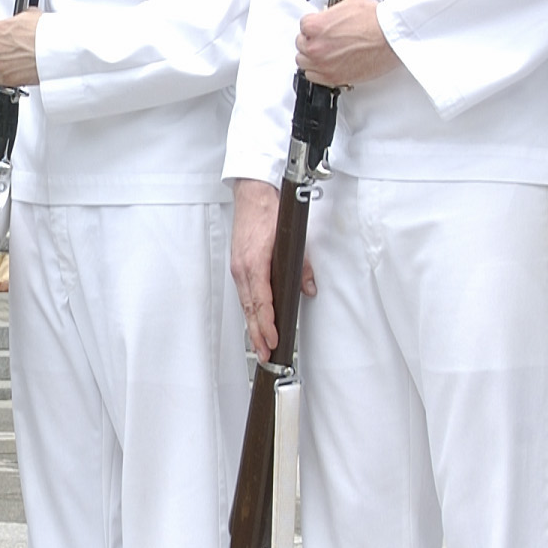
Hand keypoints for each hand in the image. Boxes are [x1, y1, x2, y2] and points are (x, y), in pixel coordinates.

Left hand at [0, 10, 43, 89]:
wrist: (55, 49)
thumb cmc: (46, 33)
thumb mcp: (32, 15)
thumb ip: (20, 19)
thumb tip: (22, 20)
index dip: (9, 36)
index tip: (16, 39)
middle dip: (8, 50)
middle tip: (22, 51)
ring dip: (9, 63)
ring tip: (25, 62)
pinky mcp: (4, 77)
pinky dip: (8, 77)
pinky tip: (19, 72)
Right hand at [230, 176, 313, 356]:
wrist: (252, 193)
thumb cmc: (268, 211)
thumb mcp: (292, 238)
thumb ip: (302, 266)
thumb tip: (308, 287)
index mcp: (254, 263)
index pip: (261, 301)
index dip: (267, 323)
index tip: (274, 339)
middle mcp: (242, 269)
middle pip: (250, 309)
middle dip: (258, 334)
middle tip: (266, 354)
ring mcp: (238, 269)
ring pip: (246, 304)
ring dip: (253, 326)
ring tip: (261, 345)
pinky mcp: (239, 266)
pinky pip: (244, 295)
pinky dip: (250, 311)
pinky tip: (256, 321)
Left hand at [297, 0, 398, 87]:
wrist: (390, 37)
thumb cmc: (375, 21)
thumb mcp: (350, 1)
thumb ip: (334, 8)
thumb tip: (331, 12)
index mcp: (315, 26)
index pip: (303, 25)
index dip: (314, 25)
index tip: (321, 28)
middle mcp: (316, 46)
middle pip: (301, 44)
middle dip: (311, 40)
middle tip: (323, 39)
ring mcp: (323, 64)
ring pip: (304, 62)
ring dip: (311, 56)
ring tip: (324, 52)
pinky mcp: (333, 78)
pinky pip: (312, 77)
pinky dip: (317, 71)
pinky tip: (327, 64)